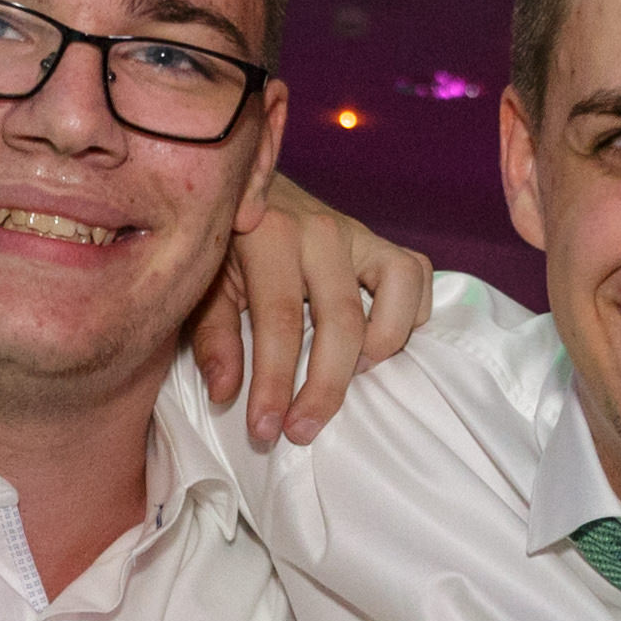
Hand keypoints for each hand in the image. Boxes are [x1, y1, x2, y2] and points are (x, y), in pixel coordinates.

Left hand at [192, 174, 436, 449]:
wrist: (247, 189)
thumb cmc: (224, 248)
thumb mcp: (205, 287)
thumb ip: (213, 337)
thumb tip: (226, 393)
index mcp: (269, 235)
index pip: (279, 322)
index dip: (275, 384)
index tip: (266, 430)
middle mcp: (321, 230)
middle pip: (341, 321)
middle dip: (324, 387)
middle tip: (302, 431)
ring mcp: (358, 232)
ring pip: (396, 292)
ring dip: (381, 347)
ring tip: (351, 378)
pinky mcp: (380, 240)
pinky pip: (416, 276)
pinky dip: (408, 315)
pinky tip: (376, 344)